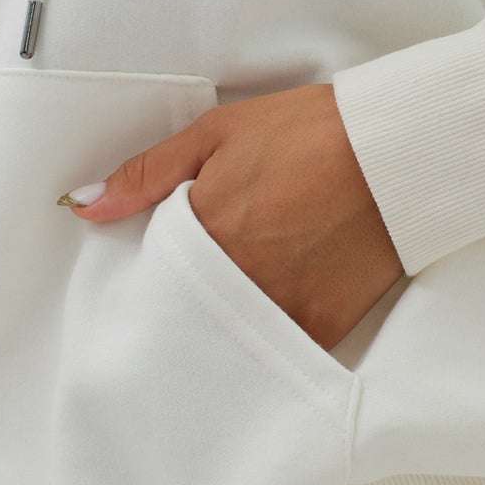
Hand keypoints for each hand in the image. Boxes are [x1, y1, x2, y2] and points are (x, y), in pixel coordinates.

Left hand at [56, 82, 405, 350]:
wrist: (398, 151)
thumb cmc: (310, 133)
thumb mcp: (218, 134)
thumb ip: (147, 174)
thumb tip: (86, 206)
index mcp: (203, 231)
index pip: (150, 276)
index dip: (150, 274)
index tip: (155, 271)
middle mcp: (236, 279)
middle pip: (184, 314)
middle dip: (180, 307)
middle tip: (189, 293)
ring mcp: (279, 308)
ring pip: (225, 339)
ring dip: (218, 327)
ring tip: (229, 303)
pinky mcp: (319, 327)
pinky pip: (276, 350)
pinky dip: (265, 341)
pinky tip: (264, 320)